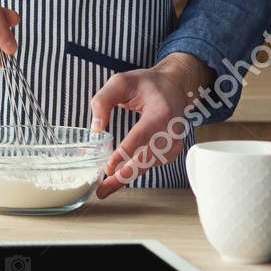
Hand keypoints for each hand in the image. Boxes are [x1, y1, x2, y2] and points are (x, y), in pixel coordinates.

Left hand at [89, 53, 211, 198]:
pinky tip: (119, 177)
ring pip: (150, 165)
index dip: (124, 154)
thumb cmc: (147, 84)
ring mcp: (174, 143)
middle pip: (147, 158)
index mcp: (160, 112)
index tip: (108, 167)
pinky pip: (152, 164)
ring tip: (105, 188)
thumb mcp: (121, 82)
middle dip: (124, 176)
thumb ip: (103, 101)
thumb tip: (95, 129)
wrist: (174, 86)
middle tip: (103, 189)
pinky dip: (136, 171)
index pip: (141, 136)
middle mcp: (171, 131)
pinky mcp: (172, 150)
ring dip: (128, 177)